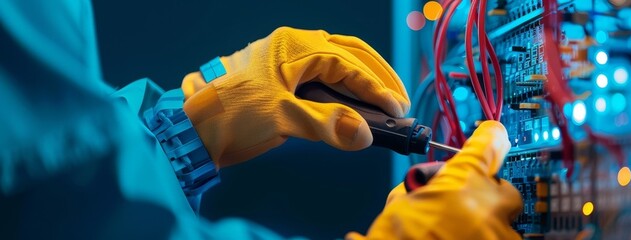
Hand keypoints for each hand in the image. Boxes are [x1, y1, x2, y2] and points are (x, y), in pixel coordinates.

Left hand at [180, 27, 410, 166]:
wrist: (192, 130)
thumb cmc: (229, 115)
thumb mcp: (281, 118)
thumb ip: (326, 125)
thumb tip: (364, 134)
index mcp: (293, 46)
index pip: (347, 63)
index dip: (375, 87)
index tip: (396, 109)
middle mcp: (293, 46)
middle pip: (350, 52)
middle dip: (378, 75)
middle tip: (400, 102)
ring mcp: (288, 60)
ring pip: (339, 60)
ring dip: (365, 78)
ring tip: (386, 100)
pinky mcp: (284, 77)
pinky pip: (325, 75)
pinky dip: (347, 87)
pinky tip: (357, 102)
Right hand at [347, 121, 522, 239]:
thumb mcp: (397, 210)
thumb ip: (422, 188)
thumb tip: (432, 184)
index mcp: (461, 183)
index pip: (488, 143)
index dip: (490, 137)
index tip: (493, 135)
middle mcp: (489, 207)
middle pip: (502, 188)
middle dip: (485, 196)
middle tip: (460, 209)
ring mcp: (500, 237)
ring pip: (502, 224)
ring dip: (483, 228)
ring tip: (455, 239)